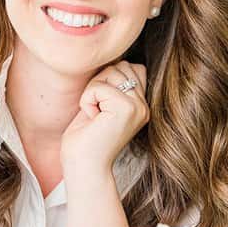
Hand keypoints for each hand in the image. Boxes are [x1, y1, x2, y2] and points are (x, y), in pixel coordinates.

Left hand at [60, 61, 148, 180]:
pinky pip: (98, 87)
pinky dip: (87, 101)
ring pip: (109, 73)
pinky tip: (92, 120)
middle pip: (120, 66)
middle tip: (96, 112)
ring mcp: (138, 107)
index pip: (131, 67)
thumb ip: (114, 83)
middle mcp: (144, 105)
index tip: (101, 107)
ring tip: (95, 116)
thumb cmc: (85, 138)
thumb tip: (119, 60)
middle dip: (99, 83)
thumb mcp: (102, 103)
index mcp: (141, 104)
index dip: (109, 79)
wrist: (83, 166)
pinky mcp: (127, 109)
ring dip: (92, 93)